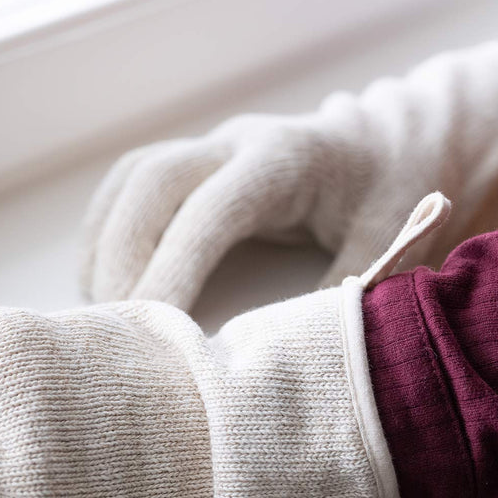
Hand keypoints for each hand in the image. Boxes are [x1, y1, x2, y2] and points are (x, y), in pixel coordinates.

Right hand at [81, 34, 497, 310]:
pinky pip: (129, 187)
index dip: (174, 267)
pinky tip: (103, 280)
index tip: (157, 327)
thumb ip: (343, 293)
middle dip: (126, 257)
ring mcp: (210, 146)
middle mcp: (238, 141)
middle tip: (120, 328)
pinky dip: (106, 234)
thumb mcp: (388, 245)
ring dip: (106, 245)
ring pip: (131, 181)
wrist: (394, 145)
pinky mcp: (195, 161)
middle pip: (154, 183)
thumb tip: (285, 356)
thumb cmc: (394, 196)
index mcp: (288, 158)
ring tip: (104, 311)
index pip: (211, 210)